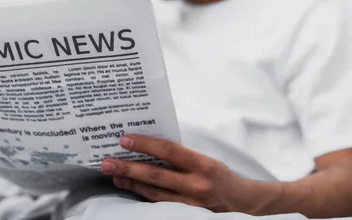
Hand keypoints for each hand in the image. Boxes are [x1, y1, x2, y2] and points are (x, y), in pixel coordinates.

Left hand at [100, 134, 264, 212]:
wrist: (243, 202)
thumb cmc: (220, 176)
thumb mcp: (206, 159)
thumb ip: (182, 155)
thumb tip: (150, 145)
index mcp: (203, 164)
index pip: (169, 150)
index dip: (145, 144)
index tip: (125, 139)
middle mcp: (197, 184)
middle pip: (156, 174)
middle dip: (129, 167)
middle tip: (107, 161)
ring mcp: (191, 203)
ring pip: (154, 193)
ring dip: (131, 182)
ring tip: (114, 173)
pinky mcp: (187, 215)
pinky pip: (159, 204)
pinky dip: (142, 194)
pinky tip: (130, 186)